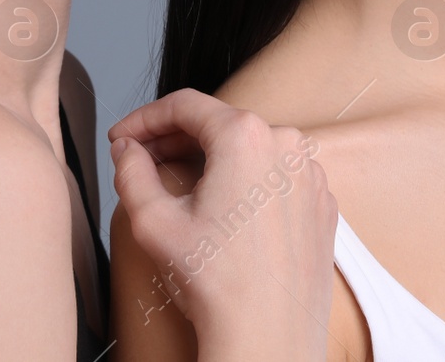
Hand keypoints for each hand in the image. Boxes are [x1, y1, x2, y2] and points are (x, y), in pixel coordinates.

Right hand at [109, 89, 336, 359]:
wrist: (268, 338)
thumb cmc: (218, 284)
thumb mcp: (153, 222)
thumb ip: (131, 171)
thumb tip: (127, 149)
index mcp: (246, 137)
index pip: (184, 106)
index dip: (144, 118)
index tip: (123, 137)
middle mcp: (287, 145)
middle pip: (219, 125)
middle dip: (175, 139)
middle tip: (140, 158)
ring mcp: (310, 175)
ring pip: (250, 150)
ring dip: (212, 160)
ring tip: (179, 185)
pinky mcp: (322, 204)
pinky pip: (277, 178)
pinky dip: (247, 183)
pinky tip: (224, 209)